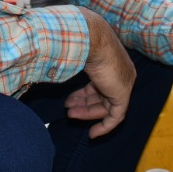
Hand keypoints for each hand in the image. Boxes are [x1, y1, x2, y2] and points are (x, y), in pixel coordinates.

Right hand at [64, 9, 135, 137]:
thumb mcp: (75, 51)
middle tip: (67, 109)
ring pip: (106, 106)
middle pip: (102, 95)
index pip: (98, 83)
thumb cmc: (79, 40)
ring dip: (87, 113)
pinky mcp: (122, 93)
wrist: (90, 37)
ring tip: (70, 115)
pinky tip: (92, 134)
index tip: (70, 101)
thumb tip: (49, 56)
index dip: (84, 94)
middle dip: (83, 104)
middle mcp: (120, 72)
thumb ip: (69, 59)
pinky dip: (105, 127)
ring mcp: (123, 83)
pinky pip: (116, 116)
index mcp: (110, 61)